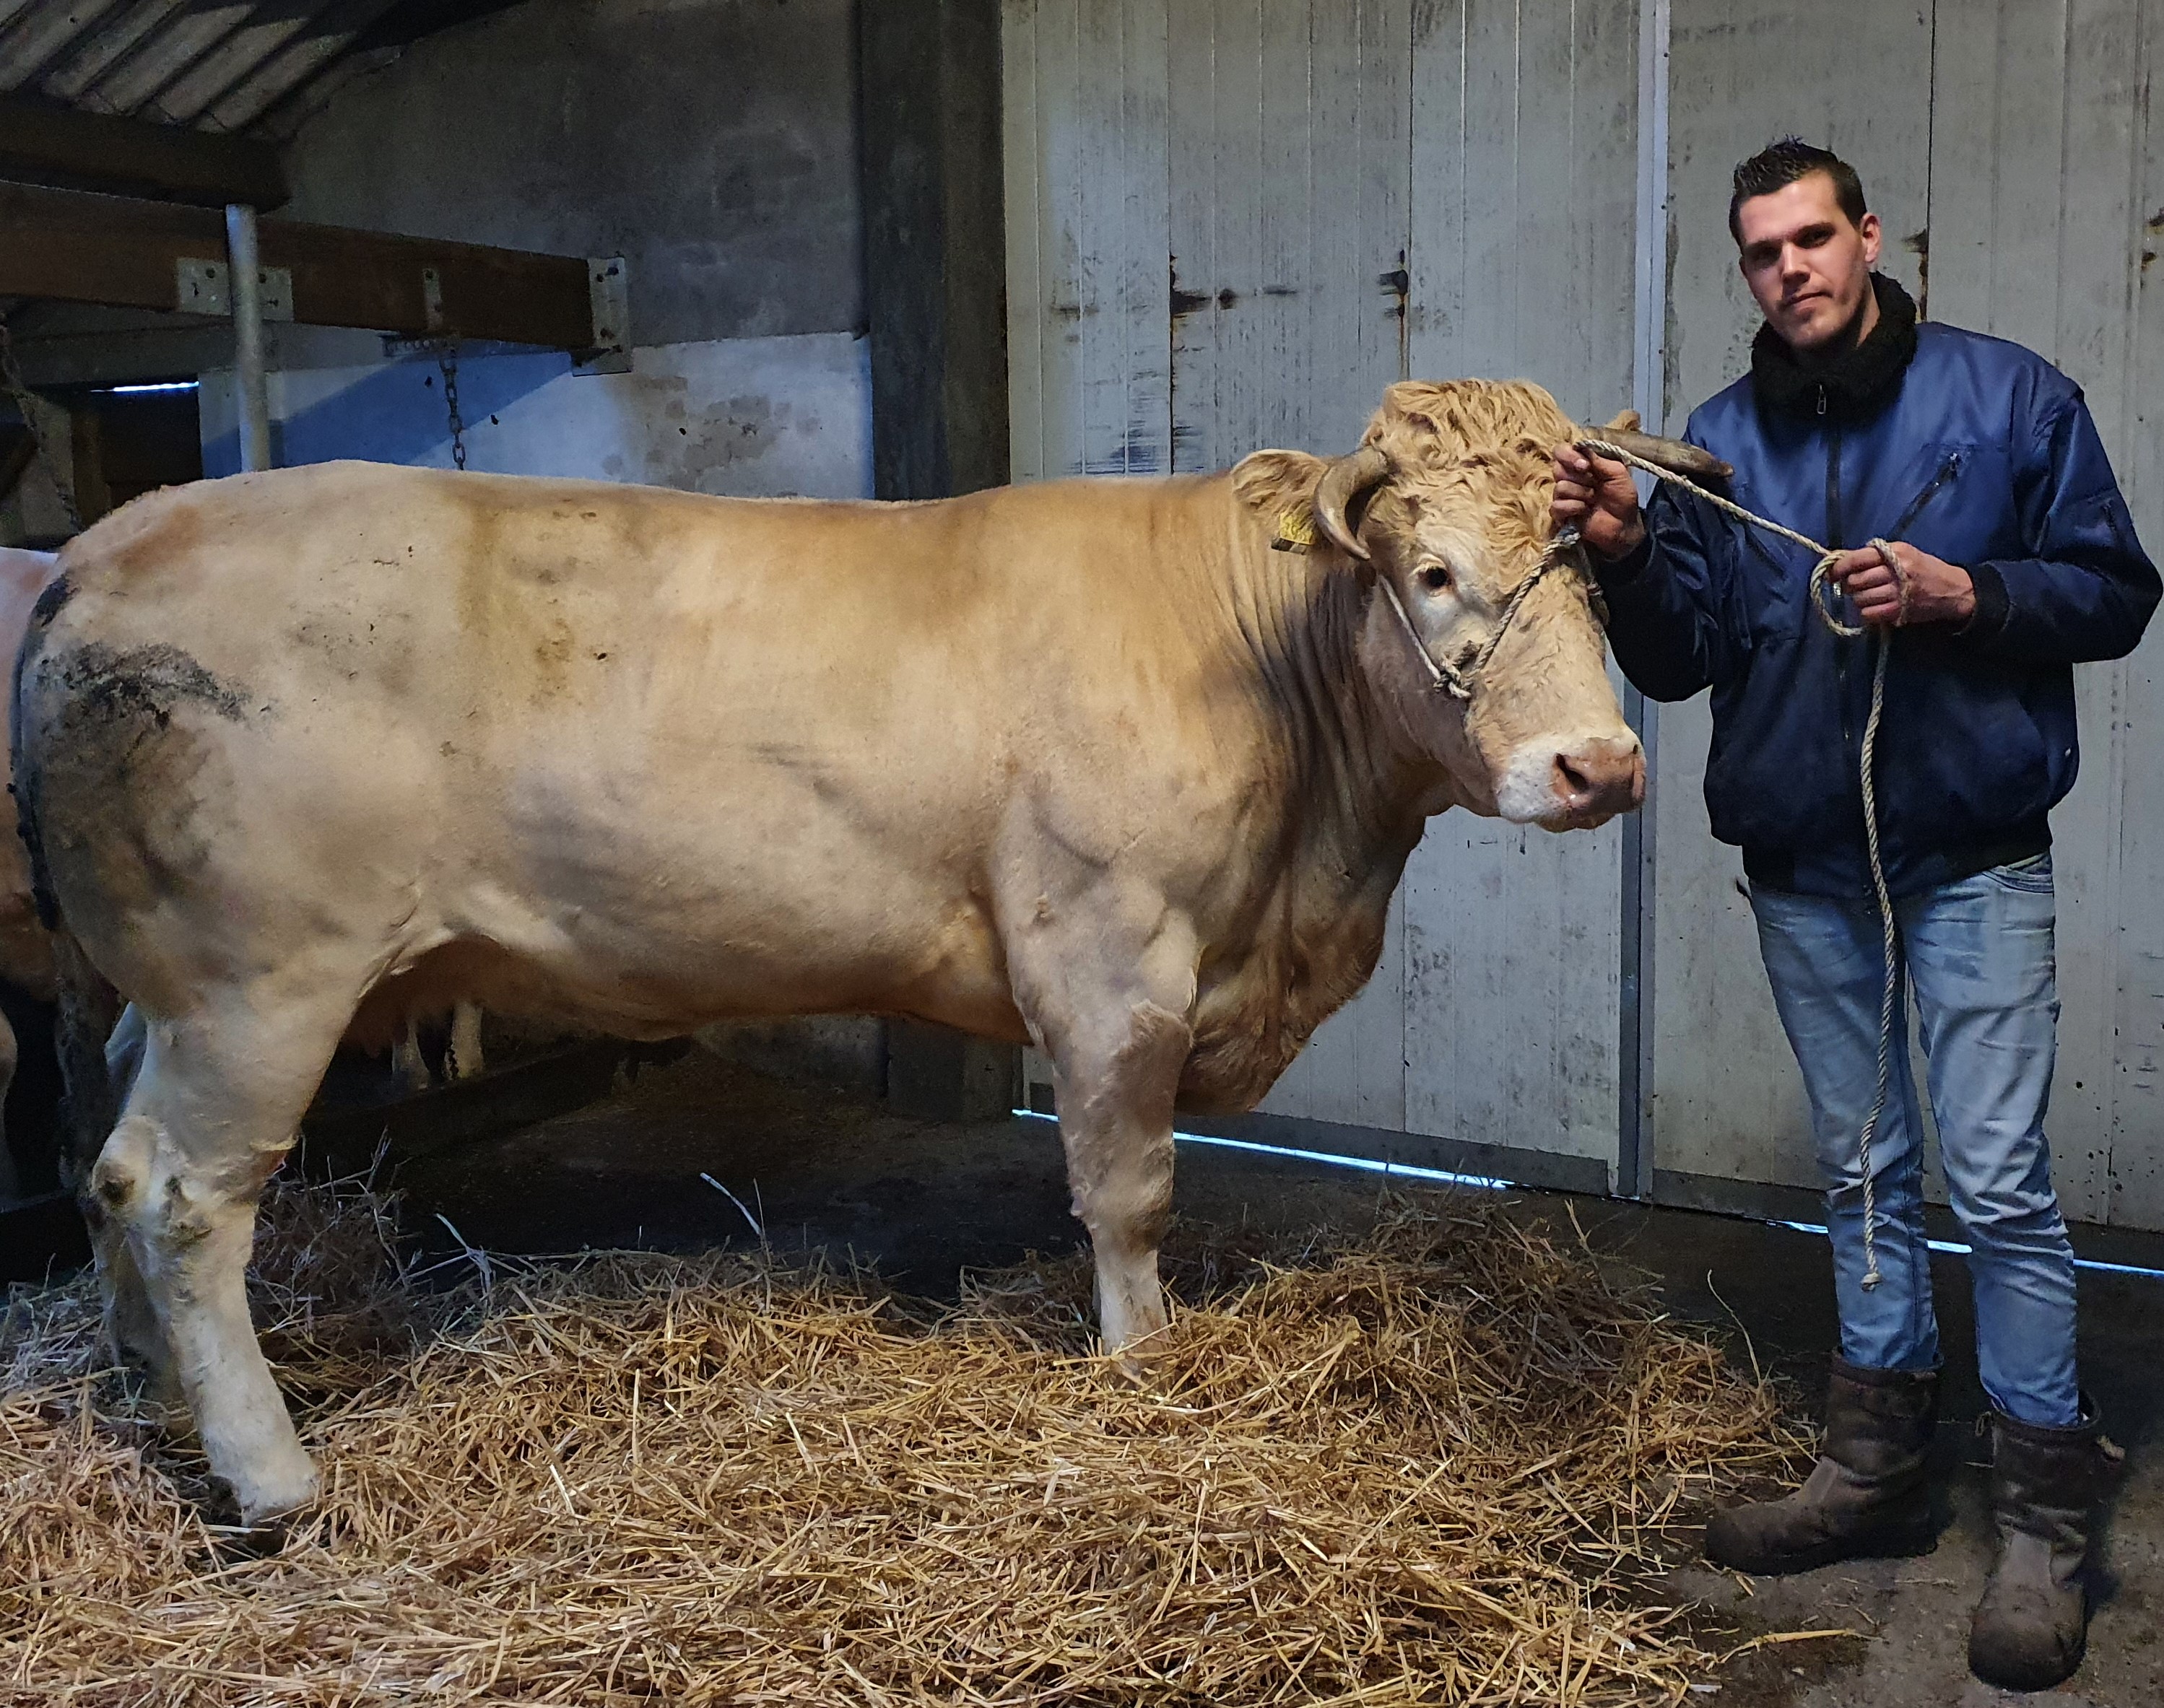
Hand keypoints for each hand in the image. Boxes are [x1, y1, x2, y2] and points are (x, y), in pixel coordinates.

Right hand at [1552, 444, 1645, 560]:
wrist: (1624, 524)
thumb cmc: (1623, 497)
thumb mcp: (1618, 473)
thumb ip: (1599, 459)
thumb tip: (1581, 447)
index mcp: (1581, 464)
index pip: (1562, 451)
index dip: (1569, 456)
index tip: (1585, 465)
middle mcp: (1569, 477)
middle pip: (1557, 467)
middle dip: (1578, 476)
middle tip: (1593, 483)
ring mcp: (1564, 496)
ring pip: (1560, 487)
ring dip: (1581, 493)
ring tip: (1593, 499)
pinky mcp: (1561, 513)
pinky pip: (1557, 505)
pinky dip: (1573, 507)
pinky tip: (1585, 510)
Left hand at [1825, 542, 1975, 626]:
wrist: (1953, 589)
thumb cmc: (1923, 569)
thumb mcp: (1903, 553)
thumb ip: (1874, 556)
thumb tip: (1841, 561)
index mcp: (1895, 551)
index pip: (1857, 559)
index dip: (1839, 567)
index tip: (1831, 574)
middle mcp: (1896, 570)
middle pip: (1855, 580)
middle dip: (1849, 585)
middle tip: (1855, 587)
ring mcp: (1897, 592)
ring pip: (1859, 598)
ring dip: (1858, 599)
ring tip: (1869, 596)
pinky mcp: (1899, 611)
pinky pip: (1868, 614)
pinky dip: (1867, 612)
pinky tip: (1875, 608)